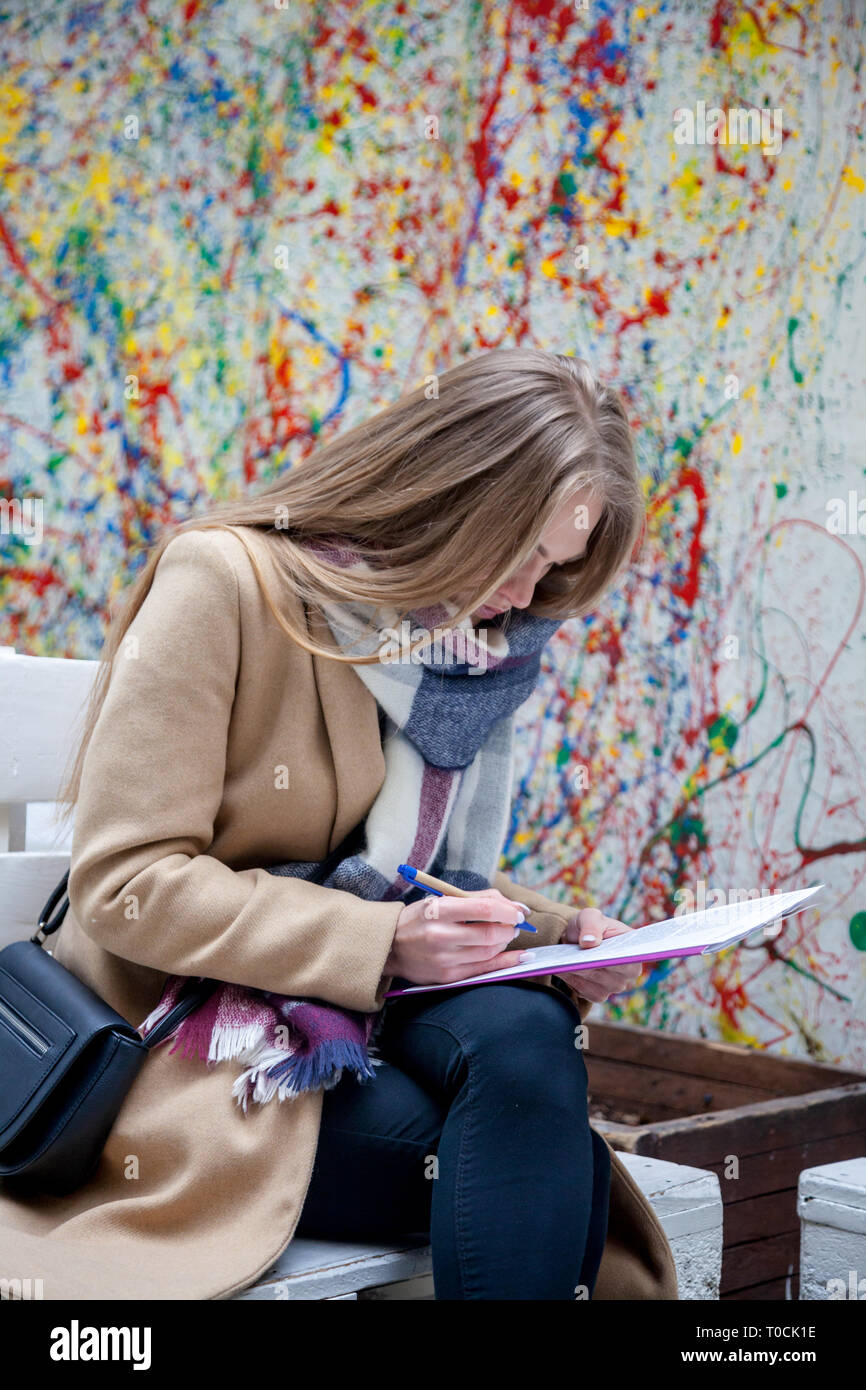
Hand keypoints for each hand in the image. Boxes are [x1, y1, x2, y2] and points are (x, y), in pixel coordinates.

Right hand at [385, 888, 525, 985]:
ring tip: (506, 934)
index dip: (508, 910)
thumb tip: (512, 904)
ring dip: (505, 942)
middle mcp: (440, 935)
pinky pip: (483, 970)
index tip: (519, 911)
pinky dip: (504, 962)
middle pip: (488, 933)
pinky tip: (518, 956)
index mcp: (438, 910)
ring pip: (488, 951)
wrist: (389, 946)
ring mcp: (443, 958)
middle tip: (515, 923)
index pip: (484, 908)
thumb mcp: (440, 900)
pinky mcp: (446, 976)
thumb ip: (476, 899)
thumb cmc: (419, 919)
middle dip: (509, 927)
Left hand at [555, 906, 642, 1002]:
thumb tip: (589, 942)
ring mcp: (614, 986)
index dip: (612, 960)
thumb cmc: (590, 925)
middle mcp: (629, 973)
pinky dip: (572, 981)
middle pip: (608, 977)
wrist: (578, 938)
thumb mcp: (590, 917)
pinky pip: (584, 992)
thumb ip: (591, 926)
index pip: (627, 961)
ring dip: (577, 975)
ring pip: (594, 986)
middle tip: (570, 959)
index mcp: (634, 951)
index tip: (596, 955)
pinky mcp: (598, 995)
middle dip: (588, 967)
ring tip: (562, 962)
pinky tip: (563, 970)